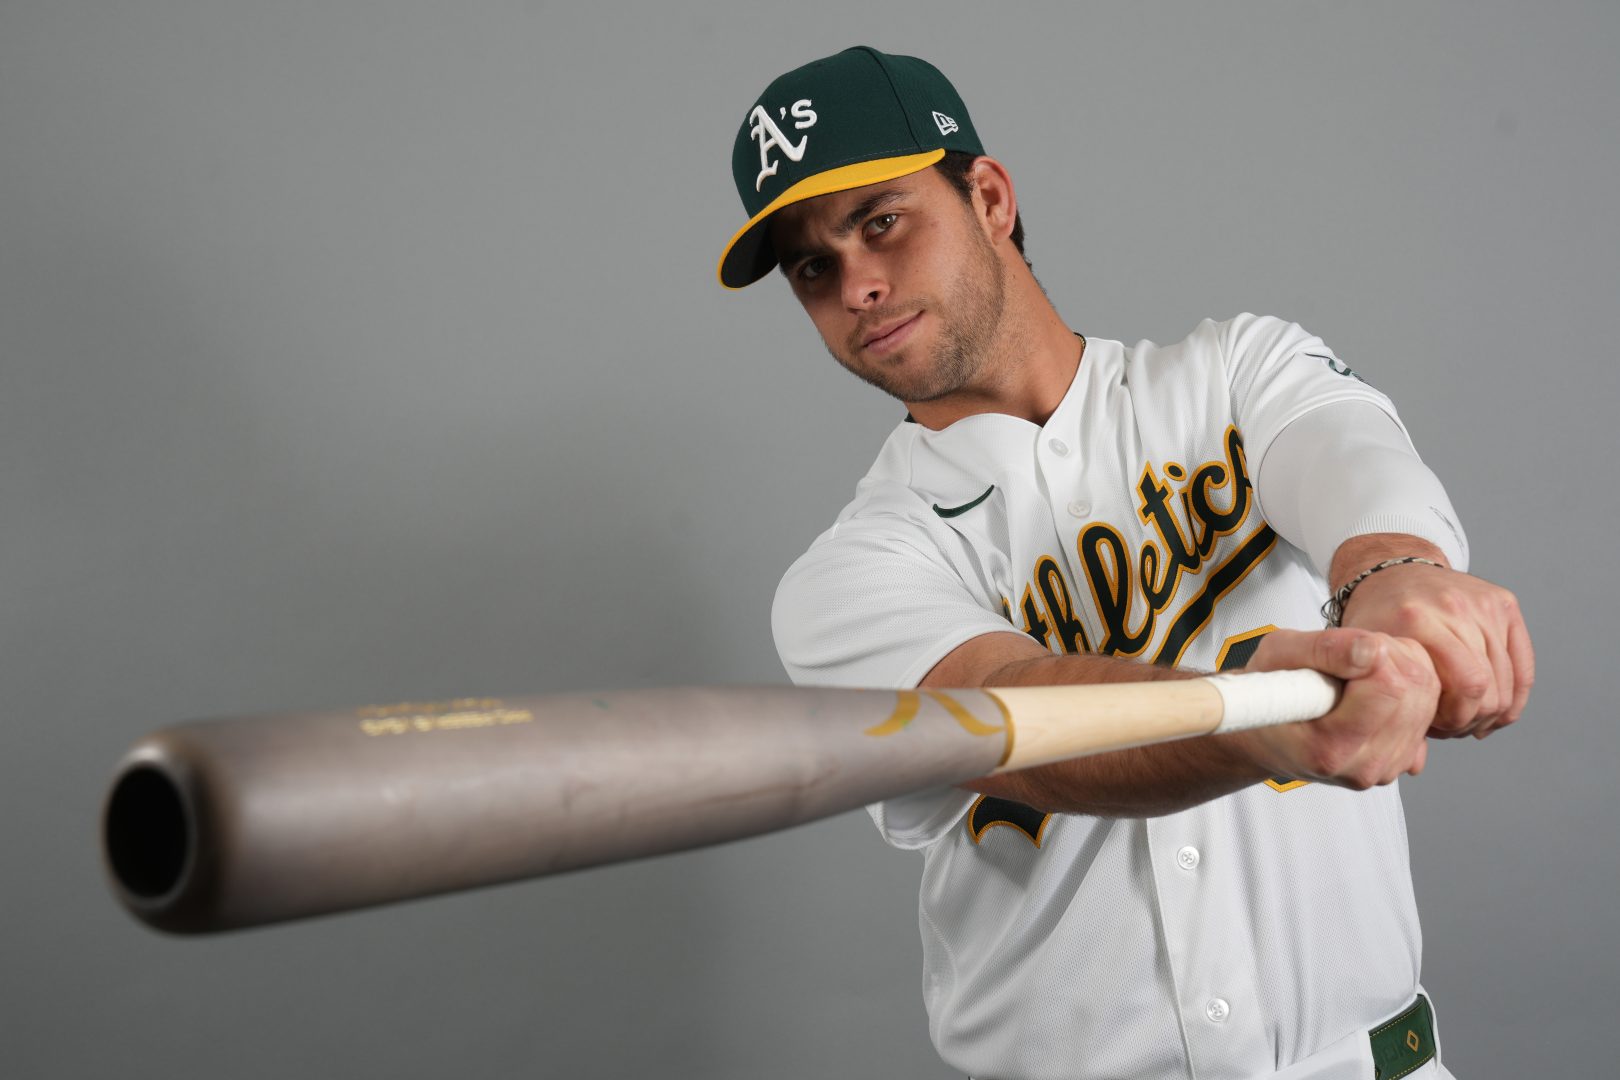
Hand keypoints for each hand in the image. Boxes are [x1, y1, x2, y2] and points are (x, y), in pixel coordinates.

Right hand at [1233, 628, 1438, 789]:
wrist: (1263, 732)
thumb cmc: (1264, 692)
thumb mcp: (1277, 655)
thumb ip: (1323, 649)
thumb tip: (1372, 650)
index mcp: (1329, 748)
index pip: (1388, 685)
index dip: (1370, 651)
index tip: (1341, 649)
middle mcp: (1362, 766)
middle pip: (1415, 688)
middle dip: (1390, 654)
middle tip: (1351, 653)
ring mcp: (1385, 768)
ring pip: (1428, 696)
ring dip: (1401, 666)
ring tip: (1358, 668)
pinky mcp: (1400, 761)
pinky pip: (1429, 709)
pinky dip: (1408, 686)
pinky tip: (1372, 688)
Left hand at [1333, 553, 1533, 738]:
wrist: (1387, 569)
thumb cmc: (1373, 620)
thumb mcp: (1364, 659)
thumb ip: (1381, 708)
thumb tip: (1412, 764)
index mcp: (1416, 620)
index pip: (1463, 687)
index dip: (1453, 720)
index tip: (1433, 727)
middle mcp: (1453, 608)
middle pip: (1488, 688)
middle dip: (1471, 719)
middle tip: (1451, 728)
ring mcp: (1482, 604)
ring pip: (1508, 681)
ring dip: (1492, 712)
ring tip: (1466, 718)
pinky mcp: (1502, 603)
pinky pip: (1523, 664)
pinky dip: (1514, 696)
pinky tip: (1496, 711)